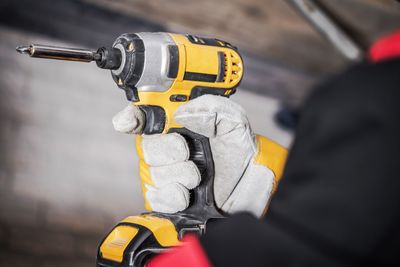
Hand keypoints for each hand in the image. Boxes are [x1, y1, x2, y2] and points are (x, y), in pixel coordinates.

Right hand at [112, 95, 286, 216]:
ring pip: (151, 172)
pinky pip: (155, 195)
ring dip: (175, 175)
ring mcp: (168, 172)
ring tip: (197, 177)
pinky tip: (186, 195)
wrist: (250, 188)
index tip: (129, 122)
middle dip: (167, 151)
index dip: (133, 116)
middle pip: (146, 146)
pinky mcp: (168, 197)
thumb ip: (213, 108)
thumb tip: (183, 112)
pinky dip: (170, 195)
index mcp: (181, 125)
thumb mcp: (235, 123)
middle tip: (188, 154)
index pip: (147, 116)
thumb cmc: (242, 154)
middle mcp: (170, 147)